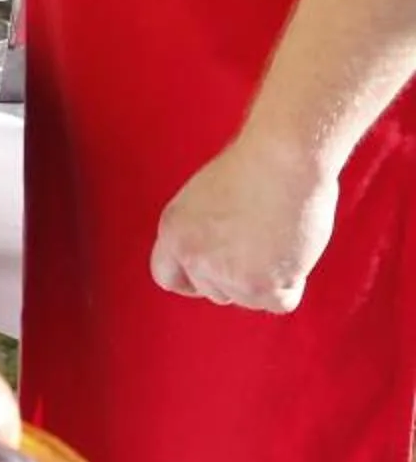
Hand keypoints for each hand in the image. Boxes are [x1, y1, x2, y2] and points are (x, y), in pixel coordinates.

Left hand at [153, 131, 341, 310]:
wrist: (286, 159)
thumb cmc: (256, 168)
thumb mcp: (205, 201)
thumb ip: (203, 235)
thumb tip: (217, 263)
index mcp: (173, 230)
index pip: (168, 277)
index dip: (194, 280)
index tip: (217, 274)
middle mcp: (192, 256)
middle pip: (213, 293)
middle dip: (238, 278)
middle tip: (262, 246)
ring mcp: (225, 274)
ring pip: (248, 301)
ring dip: (268, 280)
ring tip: (278, 239)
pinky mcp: (261, 285)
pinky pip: (280, 303)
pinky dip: (292, 284)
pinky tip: (292, 251)